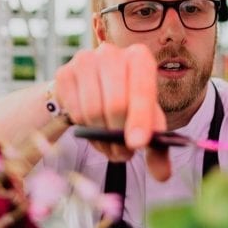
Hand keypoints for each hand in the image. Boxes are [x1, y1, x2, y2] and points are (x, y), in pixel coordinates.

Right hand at [53, 43, 170, 179]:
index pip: (142, 90)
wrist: (90, 90)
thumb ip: (158, 147)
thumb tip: (163, 175)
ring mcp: (84, 60)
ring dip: (101, 138)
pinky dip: (85, 129)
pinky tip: (92, 130)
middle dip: (119, 136)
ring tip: (109, 145)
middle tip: (124, 154)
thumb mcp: (146, 121)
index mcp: (139, 58)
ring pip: (92, 111)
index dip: (140, 119)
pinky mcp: (64, 73)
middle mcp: (111, 52)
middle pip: (115, 103)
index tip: (138, 144)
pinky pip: (74, 113)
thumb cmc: (126, 105)